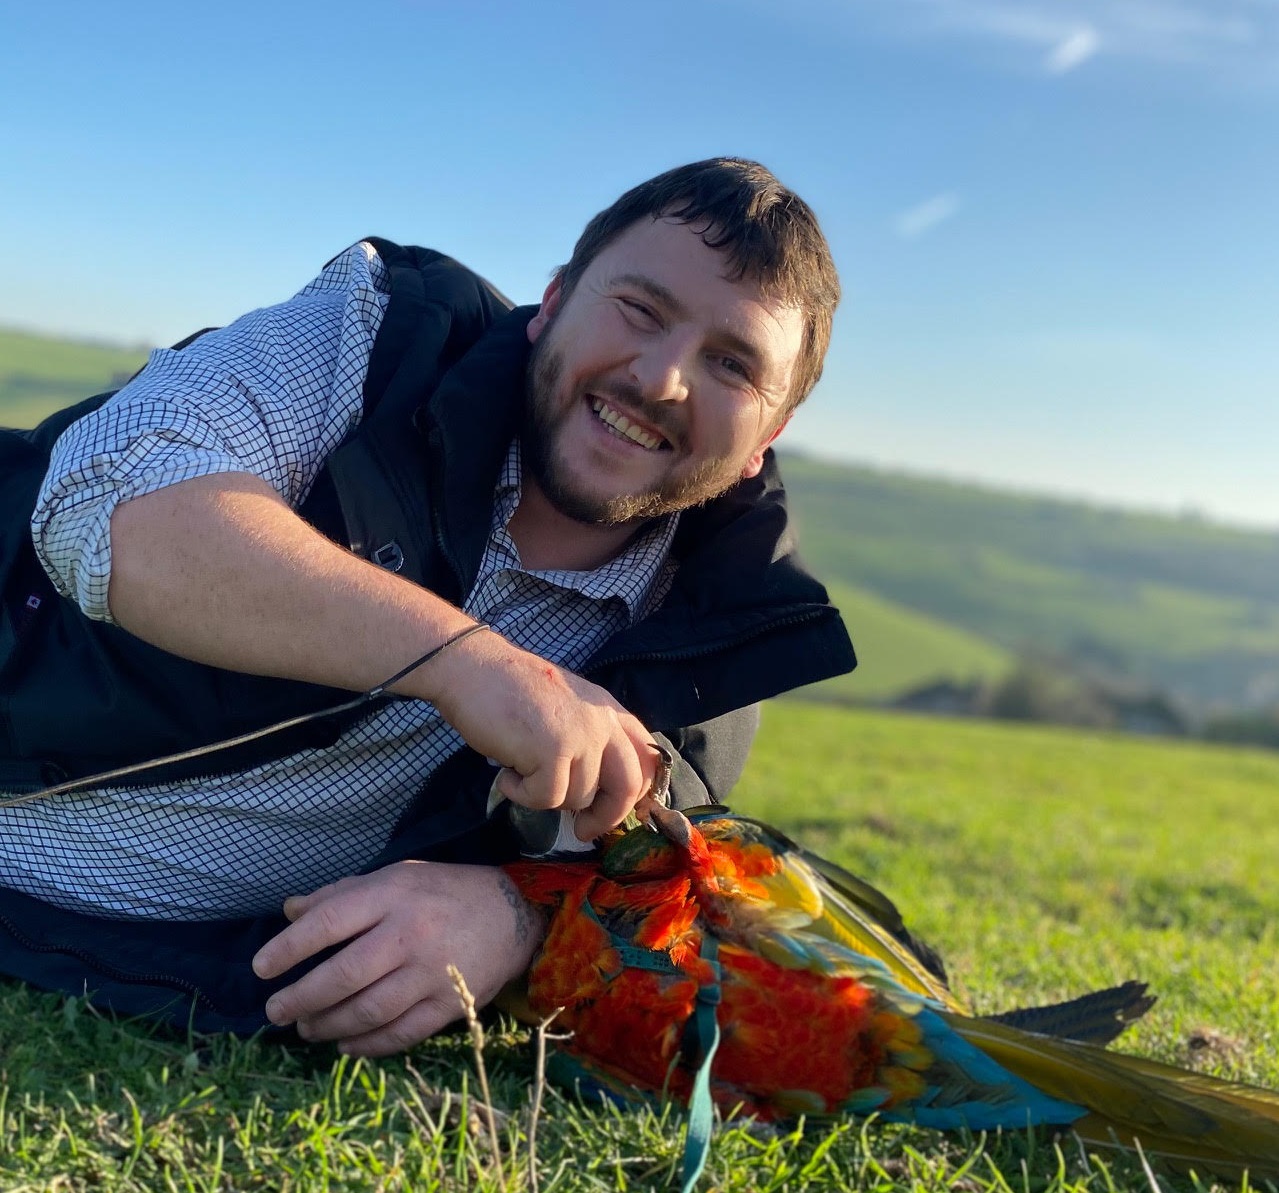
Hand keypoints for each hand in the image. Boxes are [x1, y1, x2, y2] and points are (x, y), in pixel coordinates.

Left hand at [251, 861, 544, 1056]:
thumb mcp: (396, 876)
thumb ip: (342, 894)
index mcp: (393, 895)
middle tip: (275, 1010)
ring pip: (367, 1011)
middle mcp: (410, 934)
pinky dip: (367, 1045)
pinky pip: (400, 1033)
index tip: (261, 968)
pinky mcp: (450, 1003)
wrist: (513, 913)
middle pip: (343, 975)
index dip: (289, 948)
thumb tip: (290, 911)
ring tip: (307, 1028)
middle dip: (300, 998)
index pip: (329, 922)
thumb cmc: (443, 891)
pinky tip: (345, 1044)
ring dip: (328, 1025)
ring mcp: (431, 972)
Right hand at [424, 629, 657, 839]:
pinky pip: (547, 798)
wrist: (473, 669)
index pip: (648, 757)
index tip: (617, 812)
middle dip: (606, 817)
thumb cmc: (511, 692)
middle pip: (629, 786)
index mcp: (609, 711)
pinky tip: (507, 774)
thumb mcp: (567, 709)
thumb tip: (604, 793)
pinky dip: (522, 795)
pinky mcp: (554, 750)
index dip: (639, 793)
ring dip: (546, 796)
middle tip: (582, 831)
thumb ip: (591, 740)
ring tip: (522, 771)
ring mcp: (581, 735)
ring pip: (580, 798)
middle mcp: (603, 721)